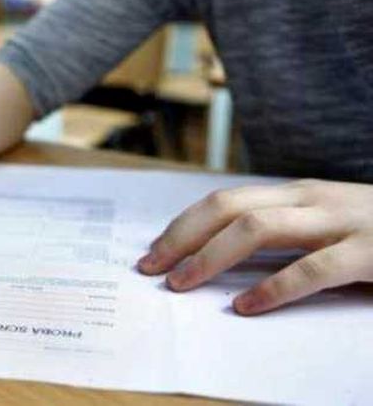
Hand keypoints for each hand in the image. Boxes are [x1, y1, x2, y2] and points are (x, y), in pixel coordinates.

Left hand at [137, 179, 372, 314]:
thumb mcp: (324, 223)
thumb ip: (283, 233)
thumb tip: (221, 257)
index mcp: (297, 193)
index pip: (223, 200)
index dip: (182, 225)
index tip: (153, 251)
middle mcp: (312, 199)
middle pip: (228, 207)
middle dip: (182, 237)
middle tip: (150, 269)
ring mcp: (342, 222)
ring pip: (259, 227)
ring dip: (211, 257)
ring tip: (181, 284)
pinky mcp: (372, 252)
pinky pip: (314, 268)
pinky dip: (275, 288)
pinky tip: (246, 307)